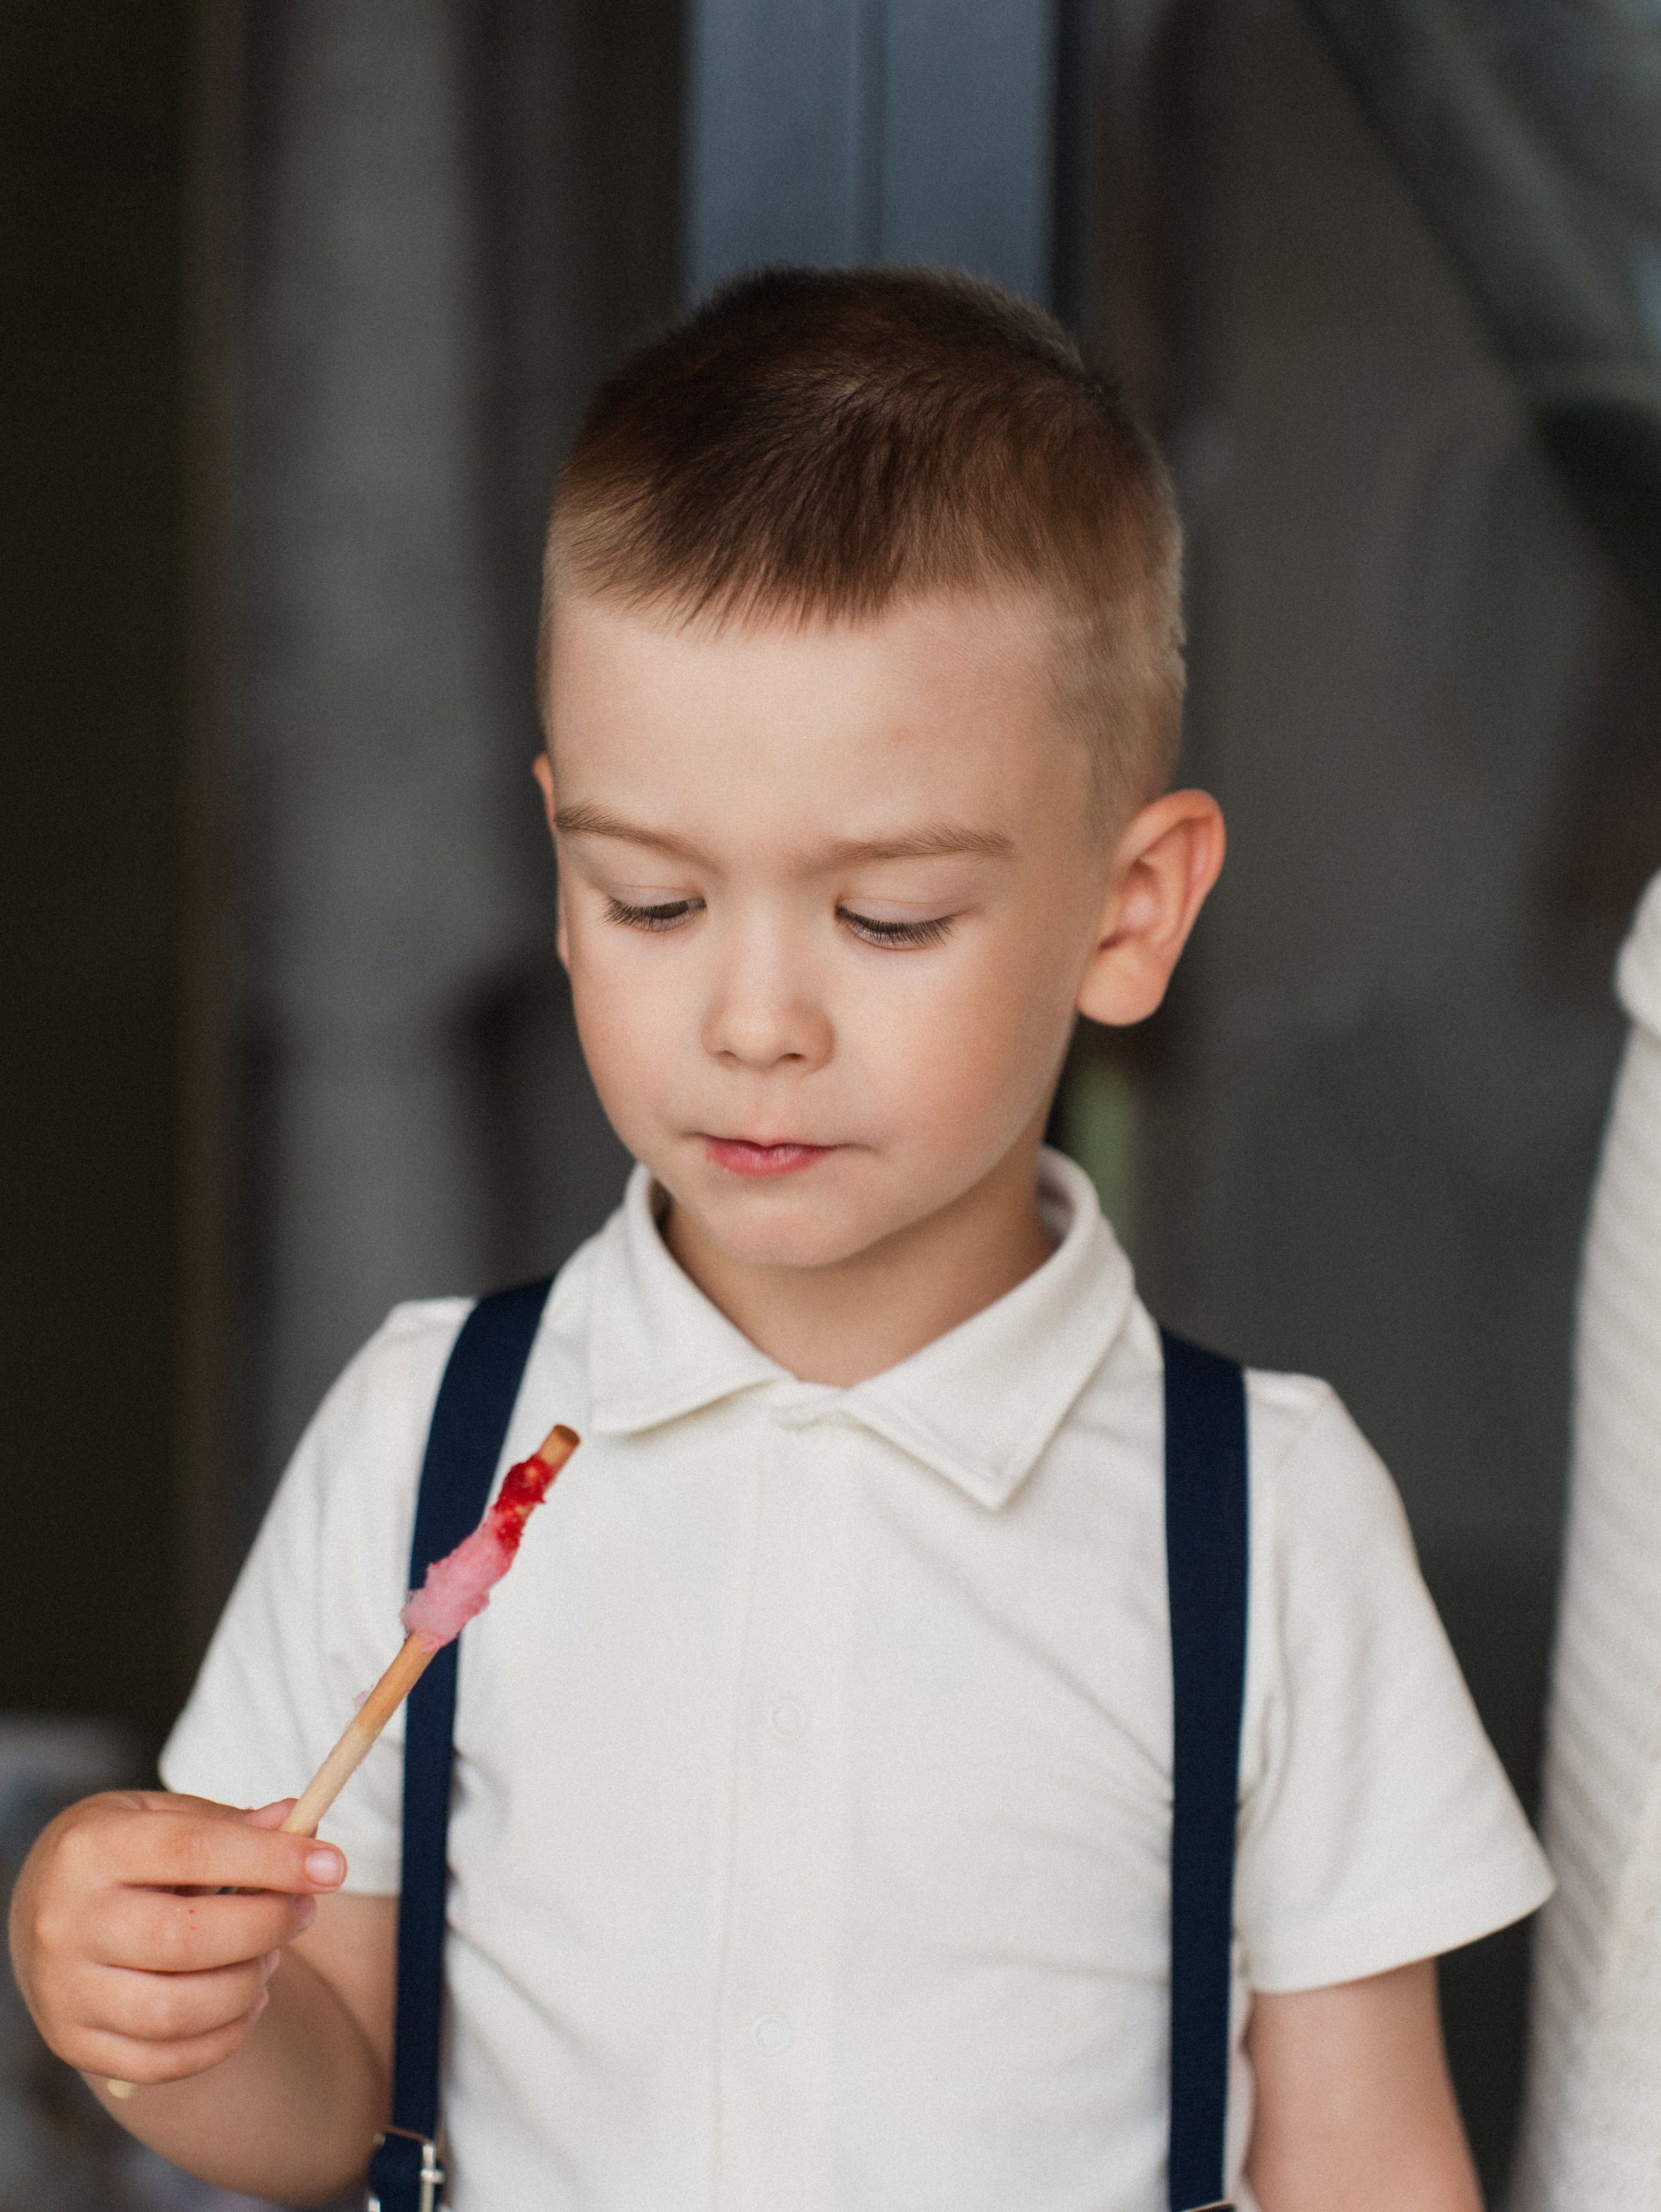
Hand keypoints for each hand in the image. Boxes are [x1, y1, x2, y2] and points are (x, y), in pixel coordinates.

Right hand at [8, 1789, 347, 2088]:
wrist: (44, 1908)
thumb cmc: (124, 1854)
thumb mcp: (163, 1817)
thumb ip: (229, 1825)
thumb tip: (301, 1826)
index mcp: (90, 1849)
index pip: (193, 1851)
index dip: (272, 1860)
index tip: (333, 1866)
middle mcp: (66, 1923)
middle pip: (188, 1938)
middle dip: (268, 1926)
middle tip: (305, 1912)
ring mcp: (63, 1991)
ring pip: (177, 2010)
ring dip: (247, 1986)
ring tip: (271, 1957)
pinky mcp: (74, 2042)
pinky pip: (163, 2062)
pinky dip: (224, 2038)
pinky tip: (246, 2000)